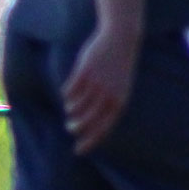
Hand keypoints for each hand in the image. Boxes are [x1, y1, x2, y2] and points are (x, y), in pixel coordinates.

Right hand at [61, 26, 140, 154]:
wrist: (121, 39)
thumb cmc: (120, 66)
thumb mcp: (120, 88)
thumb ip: (110, 104)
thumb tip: (93, 122)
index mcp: (119, 102)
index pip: (103, 129)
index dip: (89, 141)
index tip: (78, 150)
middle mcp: (107, 96)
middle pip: (87, 121)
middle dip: (76, 128)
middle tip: (69, 129)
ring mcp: (95, 84)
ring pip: (76, 106)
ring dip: (71, 110)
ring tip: (69, 110)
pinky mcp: (83, 72)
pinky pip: (70, 91)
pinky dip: (67, 95)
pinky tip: (67, 95)